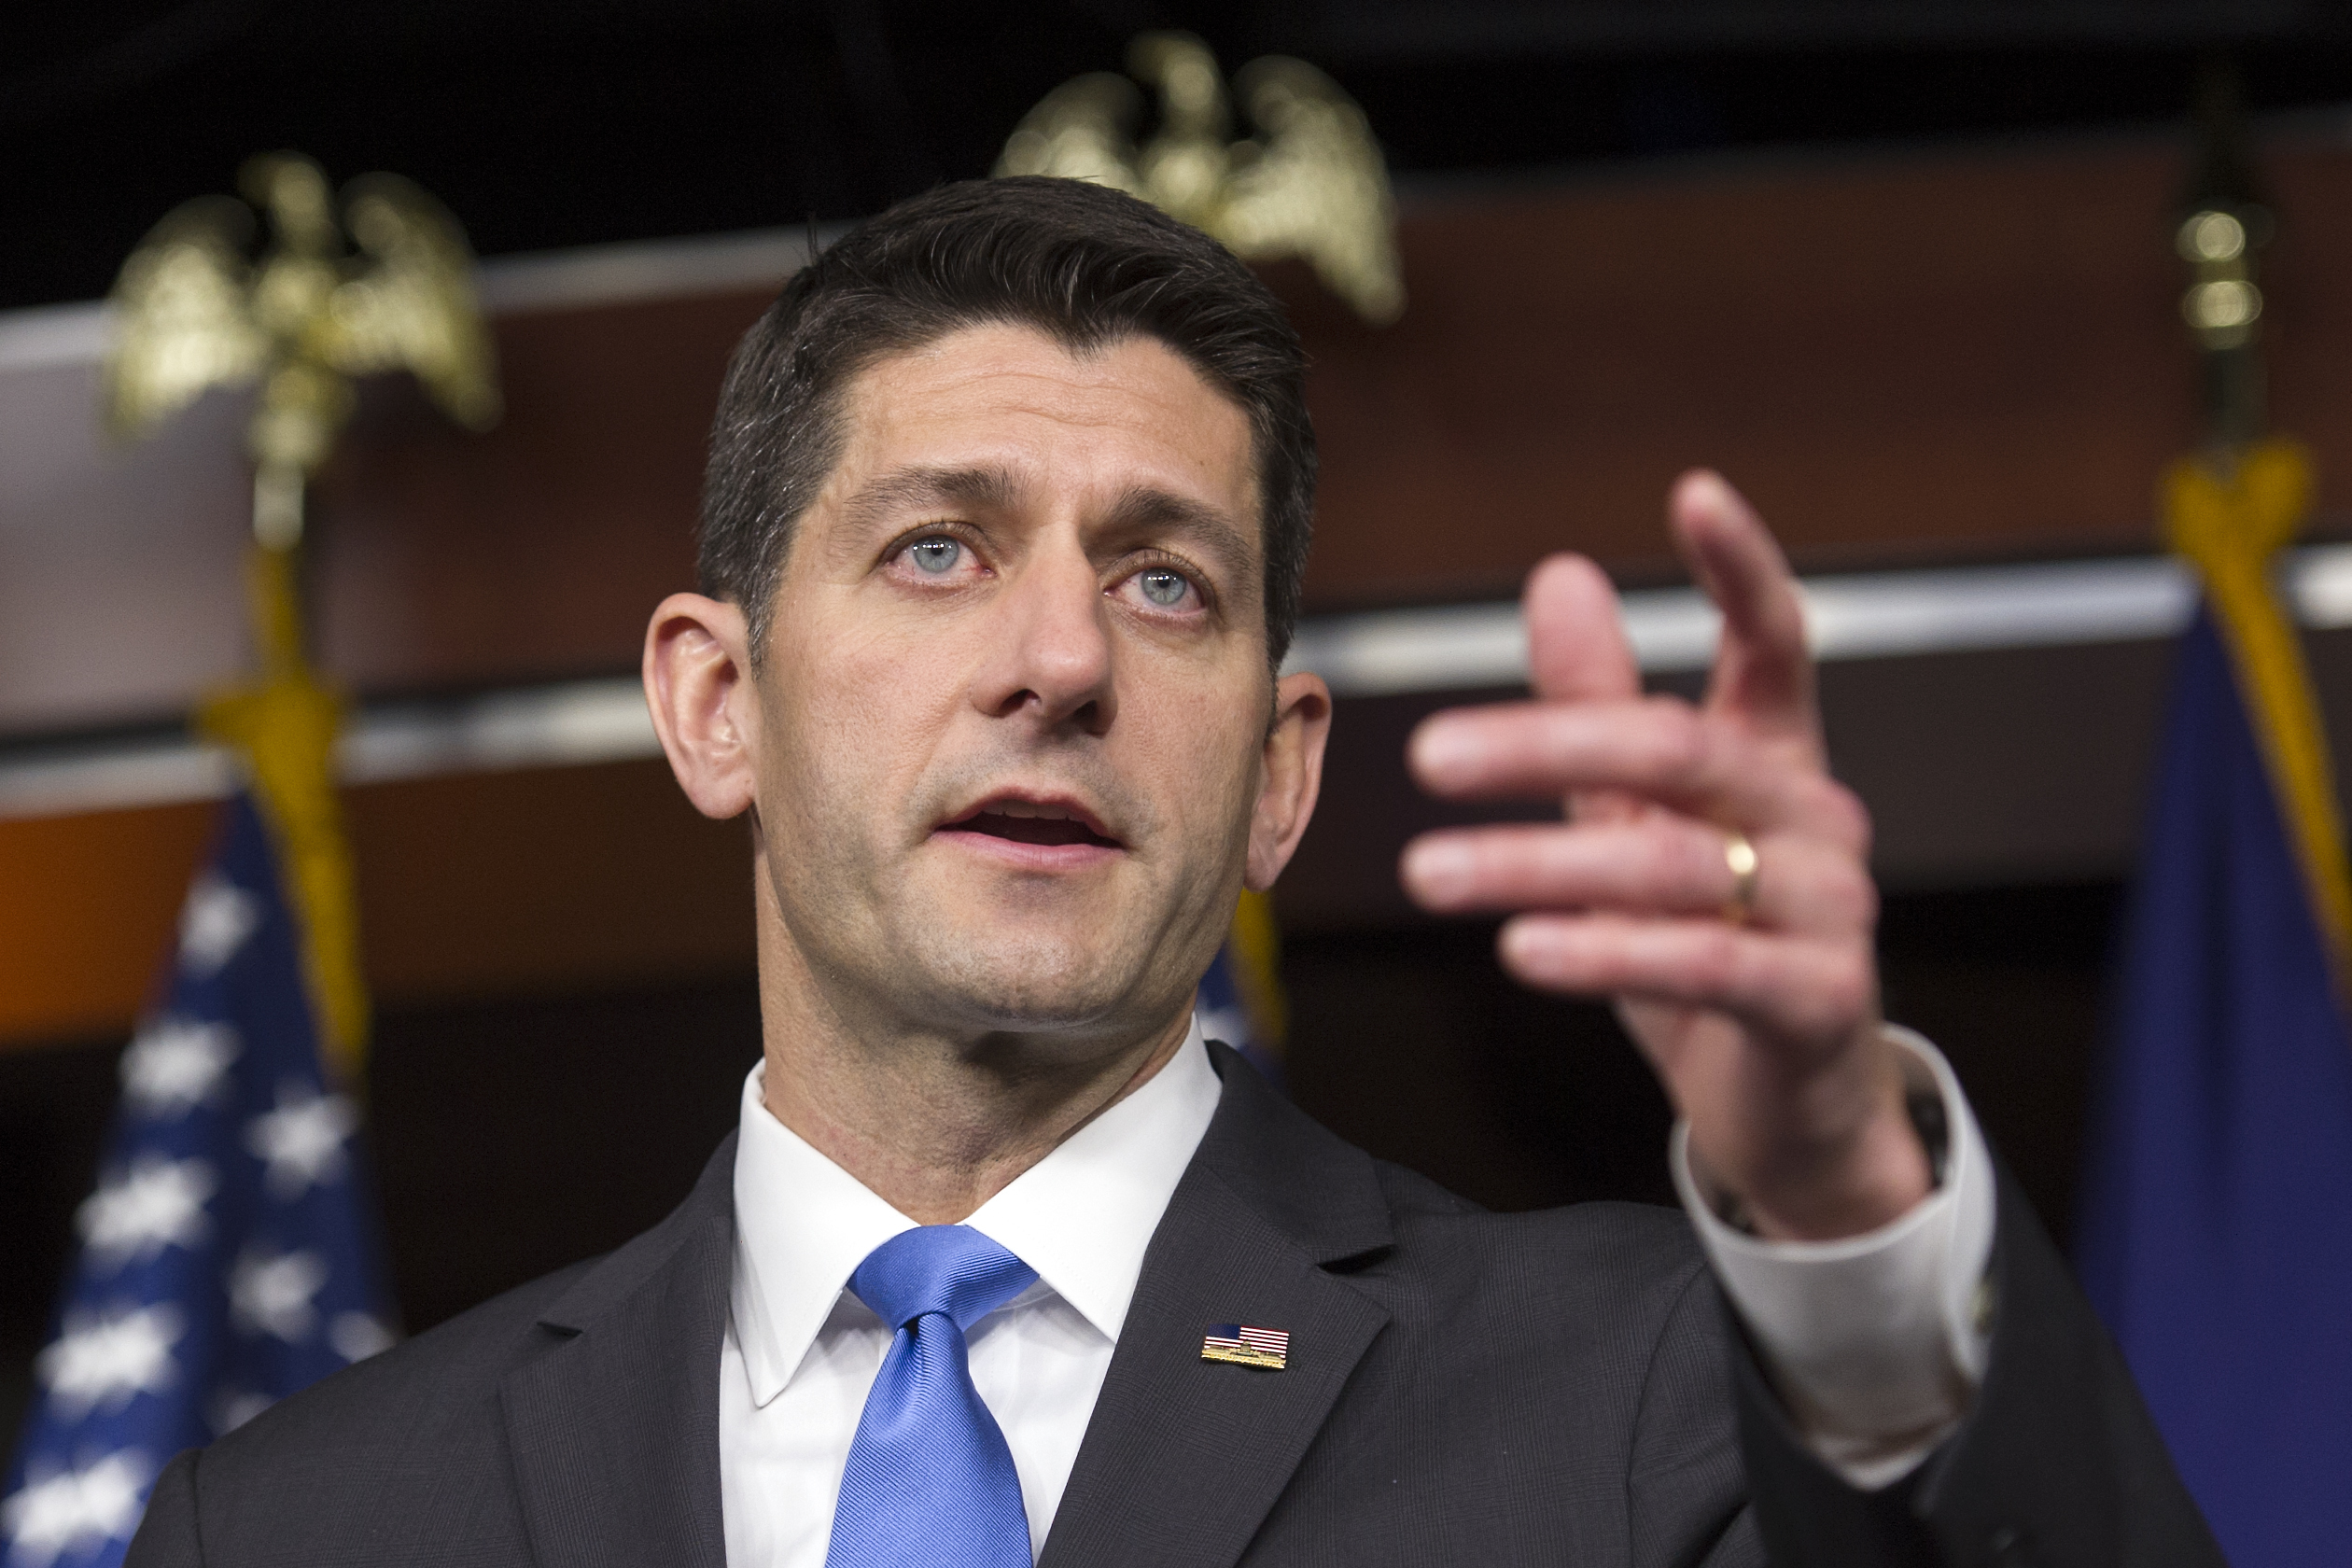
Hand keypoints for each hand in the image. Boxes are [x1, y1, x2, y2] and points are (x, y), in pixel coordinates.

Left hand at [1399, 471, 1930, 1240]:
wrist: (1792, 1108)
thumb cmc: (1715, 943)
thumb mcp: (1645, 819)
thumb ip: (1604, 705)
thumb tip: (1561, 574)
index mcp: (1775, 762)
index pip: (1775, 643)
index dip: (1744, 568)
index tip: (1695, 490)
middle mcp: (1812, 820)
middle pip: (1679, 749)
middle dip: (1547, 745)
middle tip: (1427, 756)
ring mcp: (1827, 911)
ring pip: (1673, 865)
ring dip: (1536, 867)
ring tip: (1429, 876)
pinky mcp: (1814, 1000)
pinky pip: (1703, 966)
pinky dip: (1605, 954)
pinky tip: (1521, 953)